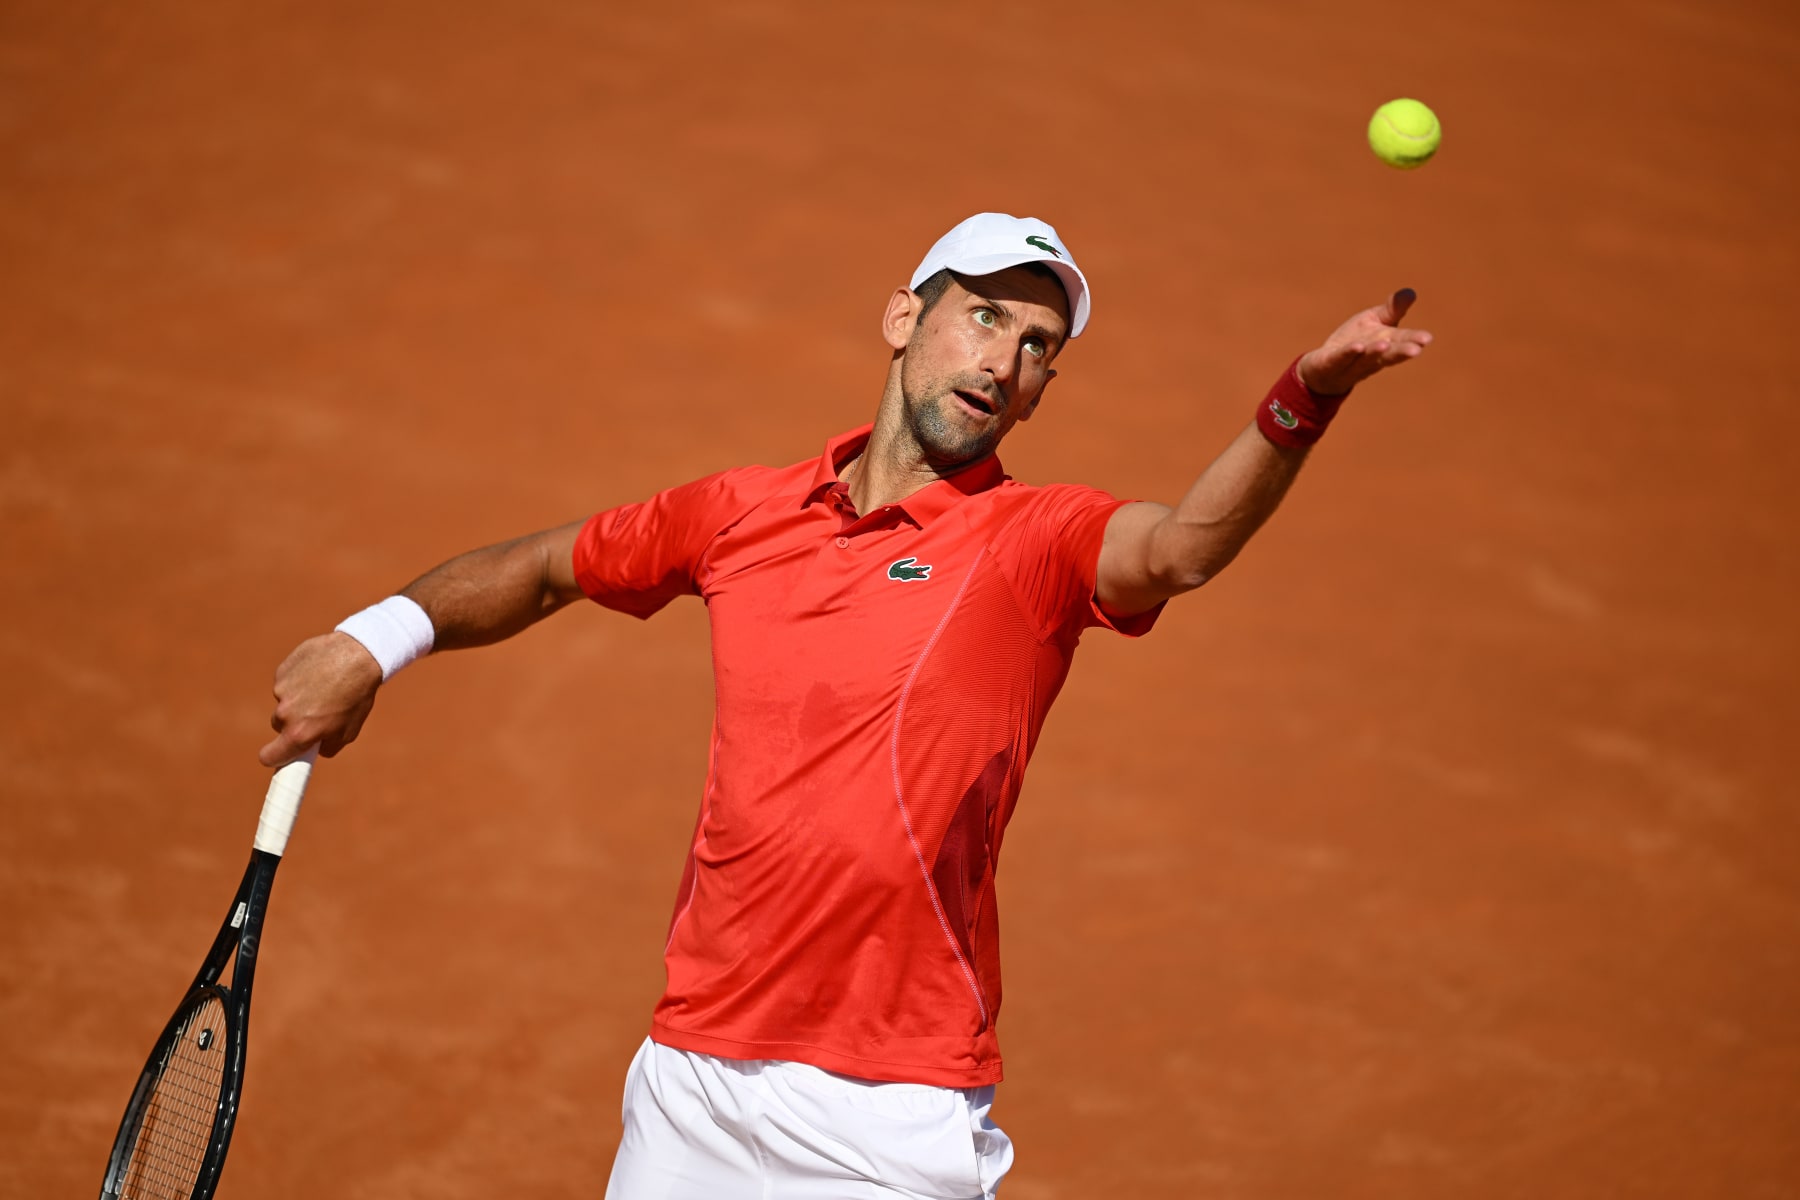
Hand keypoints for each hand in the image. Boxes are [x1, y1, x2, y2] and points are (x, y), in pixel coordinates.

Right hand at [259, 632, 382, 766]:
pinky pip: (286, 681)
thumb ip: (326, 747)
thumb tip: (314, 748)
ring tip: (324, 687)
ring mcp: (281, 690)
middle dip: (293, 722)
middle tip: (317, 711)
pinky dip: (298, 679)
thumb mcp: (349, 731)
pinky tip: (318, 672)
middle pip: (279, 725)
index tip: (280, 754)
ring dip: (297, 698)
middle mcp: (285, 713)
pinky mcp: (282, 671)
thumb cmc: (357, 696)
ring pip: (284, 701)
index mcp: (299, 733)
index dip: (274, 758)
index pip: (269, 756)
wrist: (359, 655)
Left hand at [1296, 288, 1432, 395]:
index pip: (1402, 341)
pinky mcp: (1330, 363)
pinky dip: (1349, 353)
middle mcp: (1372, 356)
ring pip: (1365, 358)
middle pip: (1388, 354)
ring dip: (1375, 352)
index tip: (1427, 338)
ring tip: (1384, 345)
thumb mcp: (1374, 320)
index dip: (1414, 340)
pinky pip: (1340, 358)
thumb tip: (1411, 292)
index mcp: (1385, 343)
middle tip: (1416, 350)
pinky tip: (1357, 346)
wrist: (1324, 367)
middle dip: (1401, 352)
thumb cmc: (1356, 341)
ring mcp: (1352, 362)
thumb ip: (1392, 309)